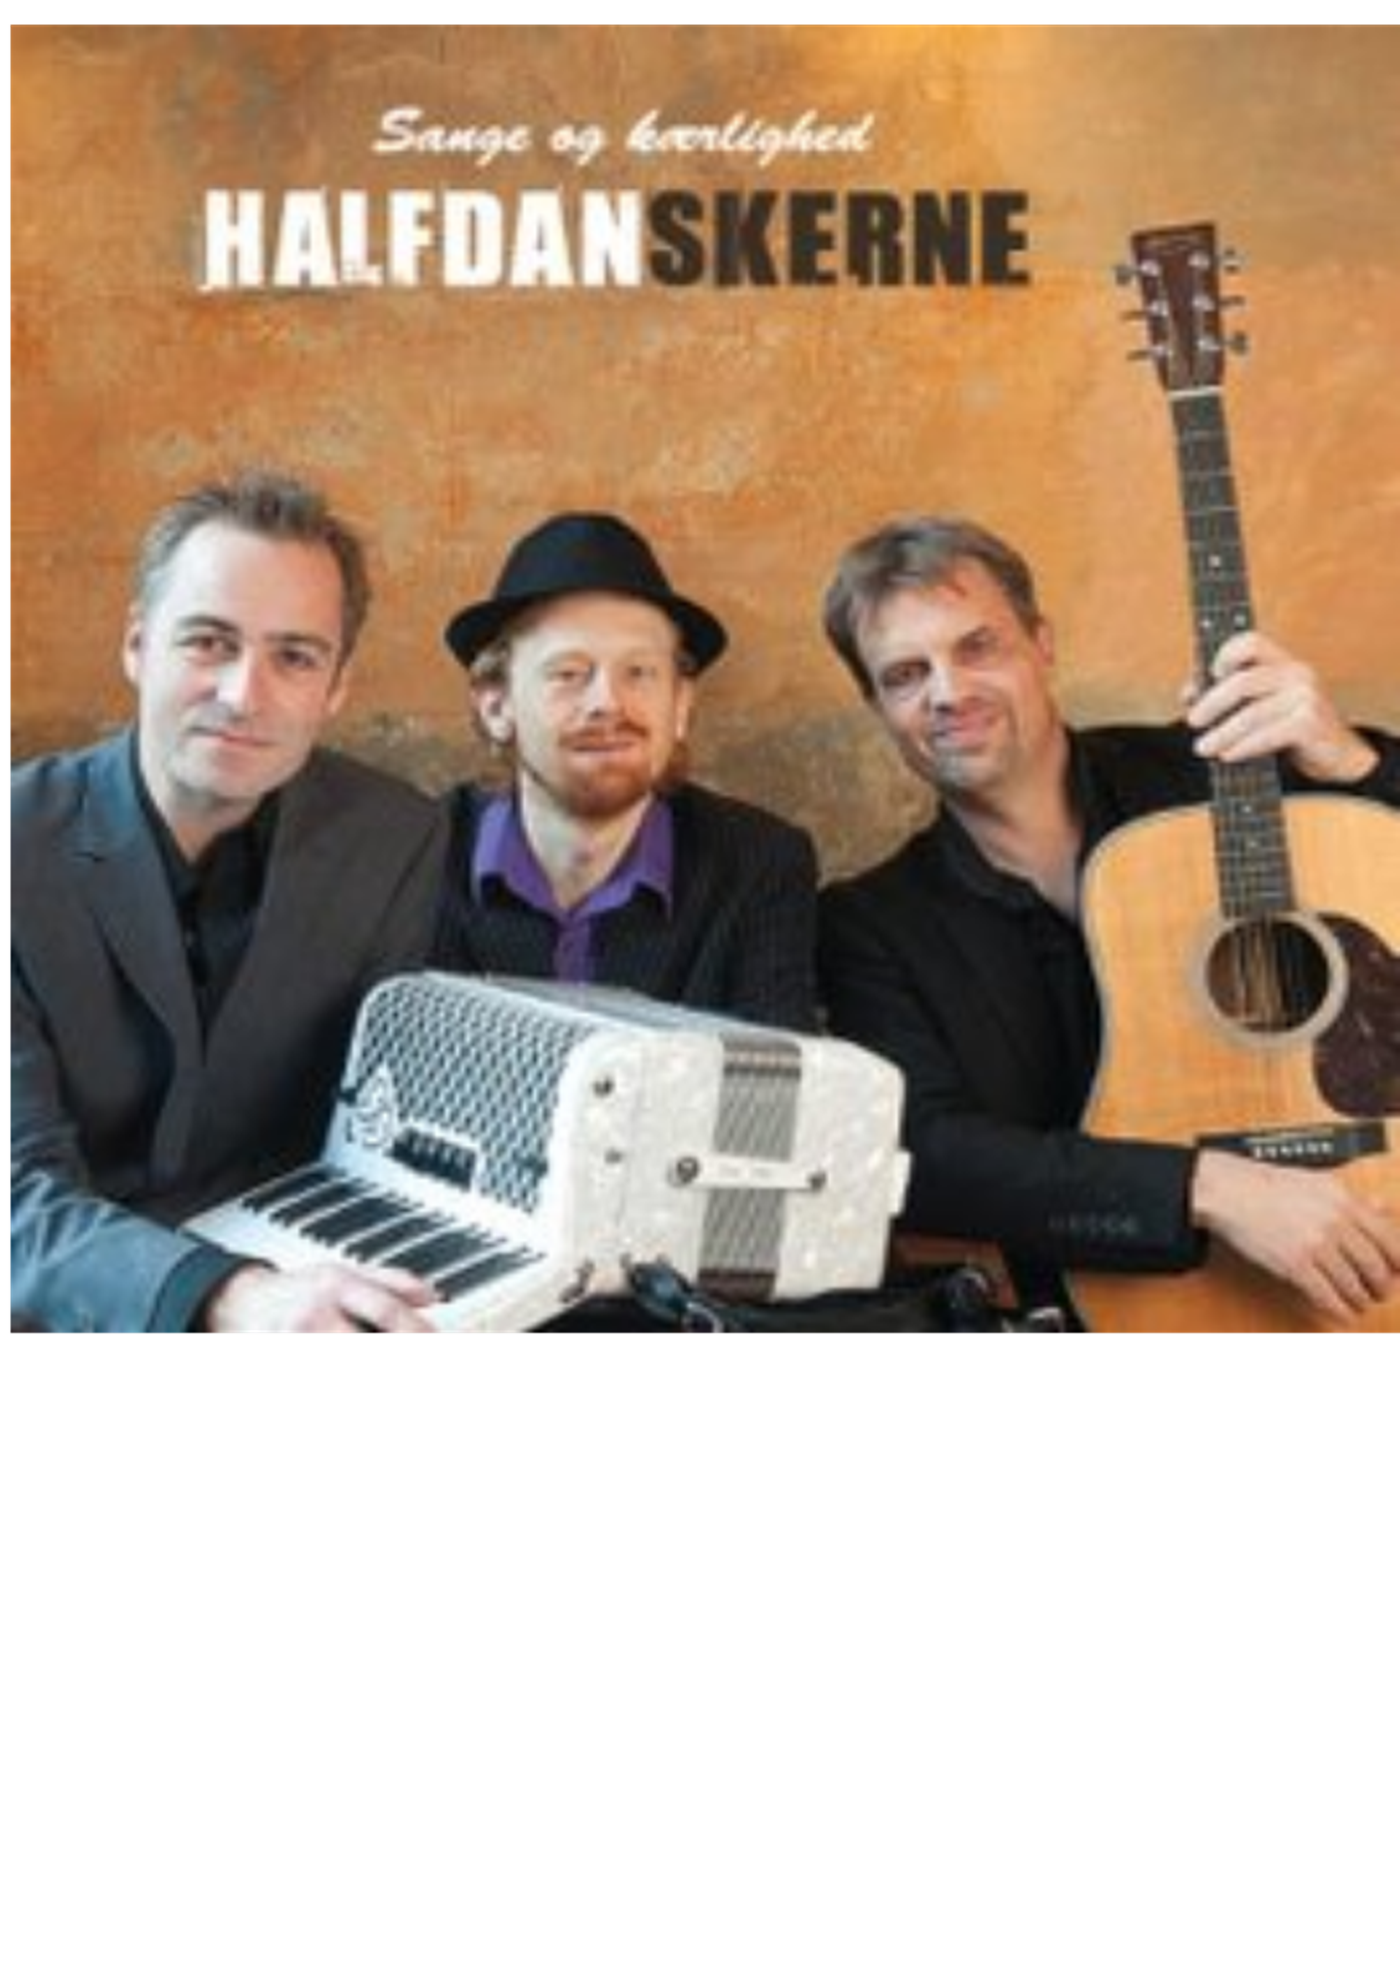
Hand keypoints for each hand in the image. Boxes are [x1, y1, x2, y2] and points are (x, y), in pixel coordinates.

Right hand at [205, 1262, 439, 1334]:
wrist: (243, 1303)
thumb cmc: (300, 1290)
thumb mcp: (343, 1272)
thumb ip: (391, 1282)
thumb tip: (434, 1295)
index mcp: (334, 1285)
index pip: (386, 1309)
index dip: (416, 1328)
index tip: (434, 1336)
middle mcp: (314, 1313)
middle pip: (366, 1342)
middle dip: (397, 1344)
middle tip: (420, 1344)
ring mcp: (294, 1337)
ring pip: (345, 1348)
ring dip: (369, 1356)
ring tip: (372, 1342)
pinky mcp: (278, 1347)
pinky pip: (319, 1357)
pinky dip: (344, 1360)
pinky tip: (352, 1343)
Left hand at [1187, 633, 1378, 784]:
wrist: (1339, 755)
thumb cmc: (1294, 728)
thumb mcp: (1264, 705)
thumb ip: (1231, 695)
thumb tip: (1189, 694)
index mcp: (1284, 662)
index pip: (1252, 641)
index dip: (1225, 654)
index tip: (1208, 674)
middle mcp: (1297, 673)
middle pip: (1243, 681)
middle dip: (1212, 702)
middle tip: (1193, 721)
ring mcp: (1306, 696)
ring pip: (1252, 713)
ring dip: (1222, 733)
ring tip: (1203, 748)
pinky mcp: (1310, 722)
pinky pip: (1267, 734)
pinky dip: (1243, 746)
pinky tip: (1228, 755)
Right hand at [1193, 1152, 1399, 1326]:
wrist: (1232, 1193)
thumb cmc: (1271, 1186)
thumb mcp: (1322, 1182)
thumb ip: (1356, 1199)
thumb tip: (1385, 1208)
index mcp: (1346, 1202)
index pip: (1389, 1239)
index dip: (1399, 1263)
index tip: (1399, 1272)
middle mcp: (1336, 1223)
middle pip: (1375, 1266)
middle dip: (1382, 1286)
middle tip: (1382, 1293)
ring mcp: (1316, 1245)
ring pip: (1353, 1284)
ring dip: (1361, 1300)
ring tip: (1361, 1304)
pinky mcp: (1294, 1265)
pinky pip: (1326, 1295)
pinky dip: (1339, 1309)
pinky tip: (1342, 1313)